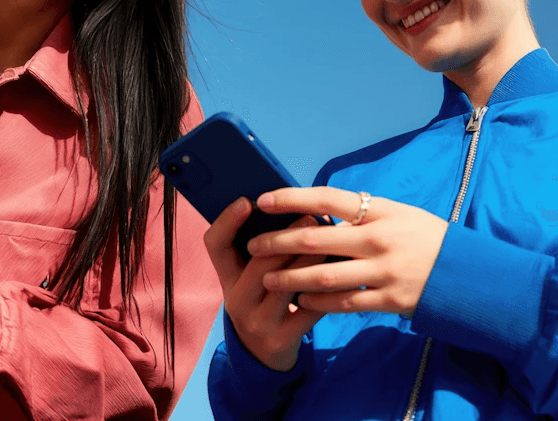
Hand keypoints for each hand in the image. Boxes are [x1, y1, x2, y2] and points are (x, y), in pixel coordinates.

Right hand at [204, 197, 325, 371]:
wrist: (264, 356)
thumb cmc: (263, 303)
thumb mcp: (250, 279)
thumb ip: (262, 251)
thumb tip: (289, 207)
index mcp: (227, 279)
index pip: (215, 245)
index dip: (227, 221)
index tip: (246, 201)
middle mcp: (236, 300)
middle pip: (258, 262)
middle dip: (285, 237)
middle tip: (310, 215)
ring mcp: (257, 322)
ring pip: (284, 284)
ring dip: (309, 258)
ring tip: (330, 238)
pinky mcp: (282, 338)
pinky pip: (308, 308)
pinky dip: (327, 287)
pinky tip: (342, 270)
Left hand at [248, 187, 447, 317]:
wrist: (469, 274)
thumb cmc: (427, 237)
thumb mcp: (399, 213)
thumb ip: (363, 213)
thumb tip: (319, 209)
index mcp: (381, 211)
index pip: (327, 199)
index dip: (292, 198)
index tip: (263, 200)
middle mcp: (380, 238)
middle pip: (316, 238)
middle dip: (278, 242)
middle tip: (254, 246)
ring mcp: (385, 271)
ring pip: (325, 275)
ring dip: (291, 277)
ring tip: (267, 278)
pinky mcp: (391, 300)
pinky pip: (345, 302)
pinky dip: (319, 301)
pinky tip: (301, 300)